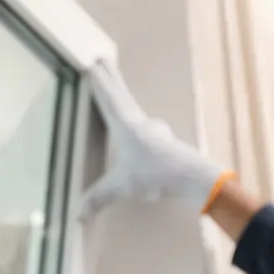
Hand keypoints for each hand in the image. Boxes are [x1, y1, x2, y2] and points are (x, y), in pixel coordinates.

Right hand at [81, 61, 234, 218]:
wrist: (195, 177)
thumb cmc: (157, 174)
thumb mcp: (122, 186)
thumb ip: (99, 197)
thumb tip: (78, 214)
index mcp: (126, 126)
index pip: (108, 99)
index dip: (98, 82)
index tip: (92, 63)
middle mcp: (139, 122)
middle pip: (121, 94)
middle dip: (110, 78)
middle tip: (103, 59)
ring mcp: (153, 129)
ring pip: (132, 107)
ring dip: (122, 96)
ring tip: (114, 91)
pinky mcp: (161, 140)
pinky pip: (141, 123)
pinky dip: (132, 118)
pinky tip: (135, 128)